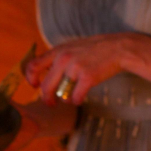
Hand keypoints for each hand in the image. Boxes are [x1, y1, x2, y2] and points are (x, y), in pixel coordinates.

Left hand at [25, 33, 146, 105]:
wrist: (118, 48)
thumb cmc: (97, 49)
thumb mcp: (74, 46)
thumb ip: (59, 56)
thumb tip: (45, 70)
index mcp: (59, 50)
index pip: (33, 65)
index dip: (31, 78)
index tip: (35, 86)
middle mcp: (64, 58)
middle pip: (46, 86)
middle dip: (47, 98)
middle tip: (51, 104)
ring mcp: (75, 68)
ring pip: (61, 94)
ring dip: (65, 99)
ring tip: (72, 97)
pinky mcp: (87, 78)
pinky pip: (75, 97)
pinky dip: (77, 100)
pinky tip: (81, 98)